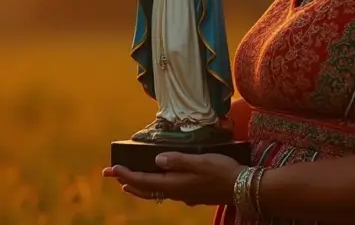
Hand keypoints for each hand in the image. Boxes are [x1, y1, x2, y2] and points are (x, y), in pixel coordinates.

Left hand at [102, 152, 246, 206]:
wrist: (243, 187)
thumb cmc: (223, 170)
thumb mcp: (200, 161)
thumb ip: (178, 160)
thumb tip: (156, 159)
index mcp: (176, 184)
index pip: (145, 181)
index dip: (128, 175)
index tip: (113, 169)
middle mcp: (177, 192)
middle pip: (145, 190)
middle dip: (126, 182)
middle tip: (110, 175)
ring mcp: (185, 195)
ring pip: (155, 193)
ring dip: (139, 187)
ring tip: (127, 184)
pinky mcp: (193, 194)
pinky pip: (166, 193)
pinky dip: (155, 188)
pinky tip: (158, 185)